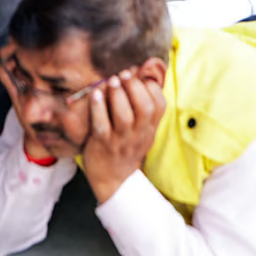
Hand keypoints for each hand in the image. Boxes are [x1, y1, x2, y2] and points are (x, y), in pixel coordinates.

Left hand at [83, 71, 165, 203]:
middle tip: (124, 75)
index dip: (151, 87)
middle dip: (134, 87)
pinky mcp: (103, 144)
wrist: (114, 180)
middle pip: (144, 108)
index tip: (139, 77)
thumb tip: (137, 75)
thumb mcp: (142, 131)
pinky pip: (101, 125)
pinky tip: (95, 95)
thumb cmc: (125, 148)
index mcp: (149, 128)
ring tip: (112, 81)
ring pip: (124, 117)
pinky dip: (98, 108)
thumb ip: (142, 108)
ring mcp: (121, 140)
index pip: (160, 105)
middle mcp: (138, 134)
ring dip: (118, 95)